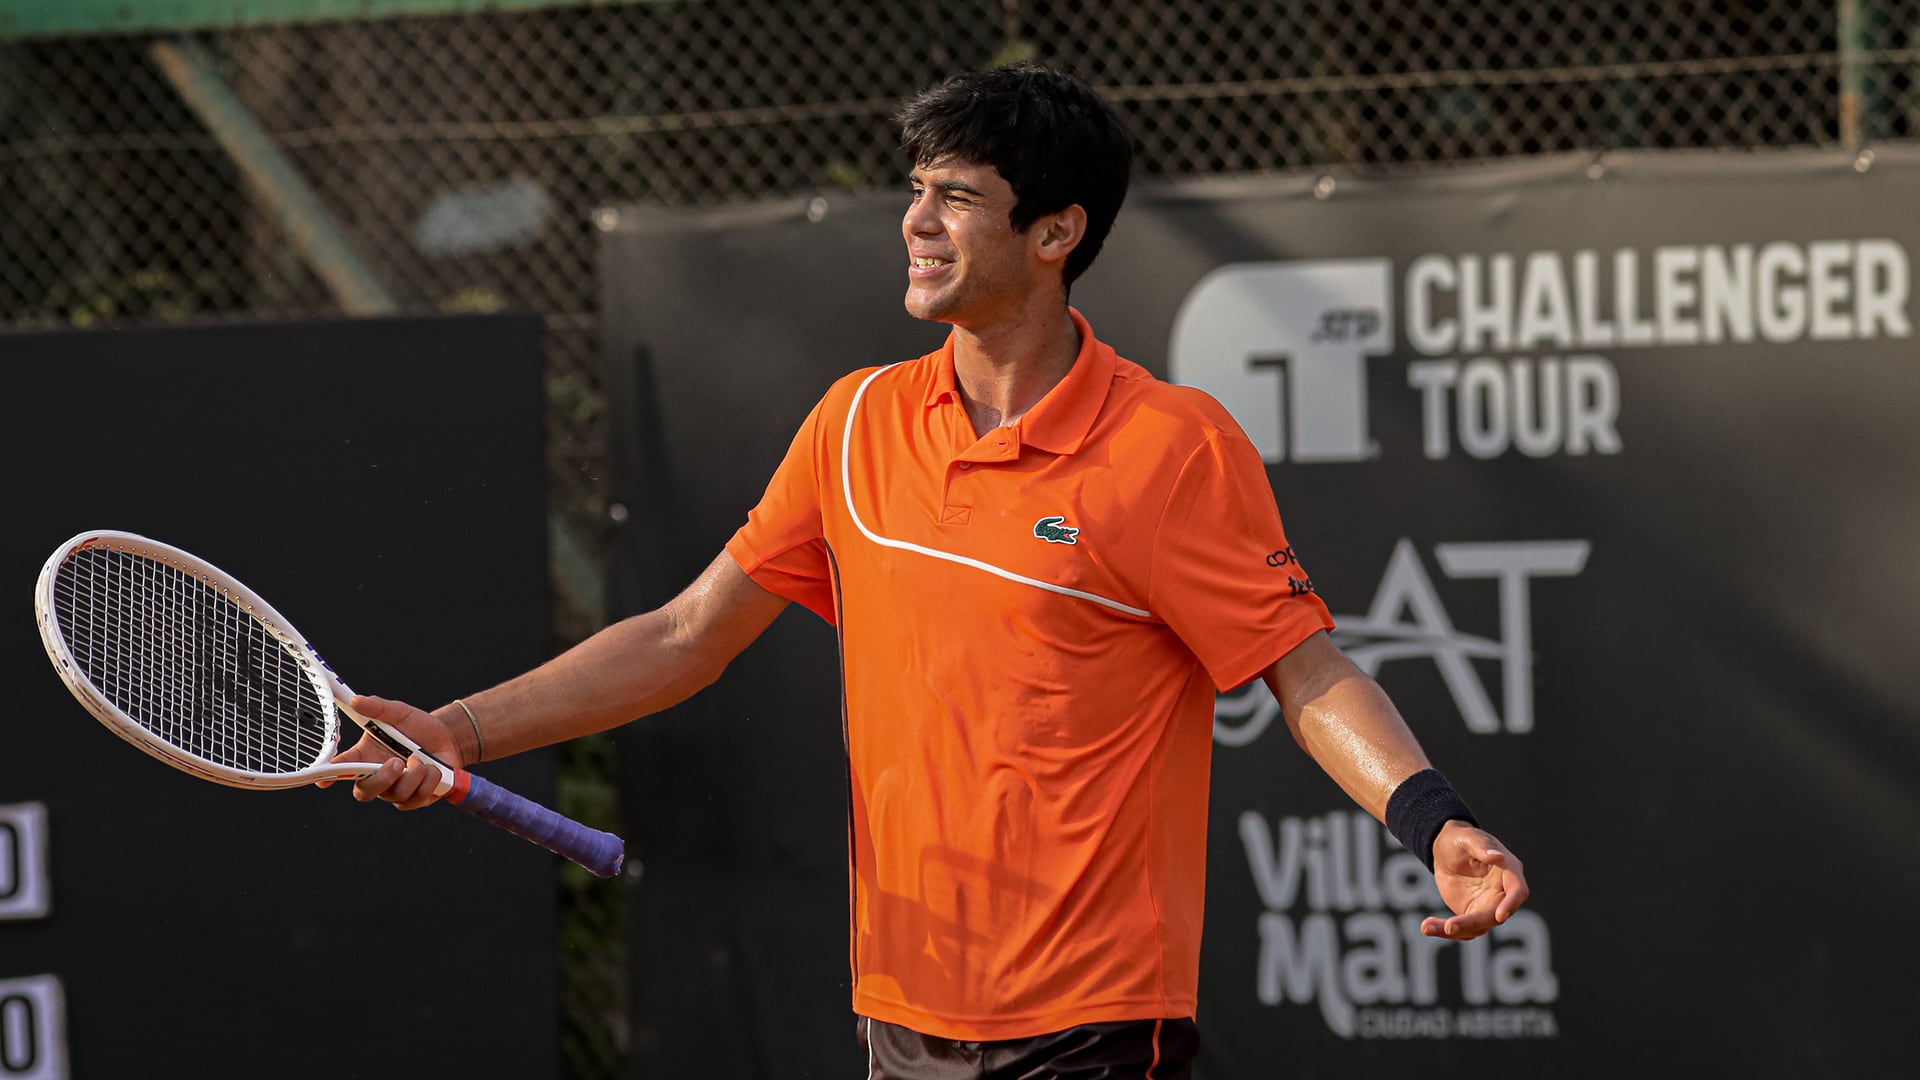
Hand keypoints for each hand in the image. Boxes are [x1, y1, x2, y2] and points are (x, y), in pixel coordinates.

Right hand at [321, 695, 463, 810]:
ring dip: (414, 775)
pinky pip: (417, 798)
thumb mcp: (398, 713)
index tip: (322, 782)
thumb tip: (356, 700)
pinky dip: (429, 780)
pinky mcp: (415, 799)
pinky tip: (433, 768)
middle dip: (381, 780)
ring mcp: (395, 790)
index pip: (341, 769)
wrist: (447, 738)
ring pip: (395, 795)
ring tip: (421, 759)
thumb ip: (378, 708)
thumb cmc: (417, 727)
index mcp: (365, 756)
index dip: (328, 777)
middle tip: (397, 762)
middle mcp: (377, 776)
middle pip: (364, 792)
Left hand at [1421, 820, 1528, 940]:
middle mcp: (1502, 892)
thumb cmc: (1459, 839)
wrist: (1444, 850)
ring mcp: (1488, 906)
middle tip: (1449, 927)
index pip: (1517, 891)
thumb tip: (1498, 857)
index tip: (1499, 916)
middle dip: (1473, 923)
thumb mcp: (1467, 838)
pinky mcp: (1472, 914)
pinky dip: (1444, 930)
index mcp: (1509, 871)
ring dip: (1455, 931)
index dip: (1511, 904)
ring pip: (1477, 927)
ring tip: (1427, 927)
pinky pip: (1462, 929)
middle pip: (1495, 916)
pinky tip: (1427, 927)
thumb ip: (1482, 847)